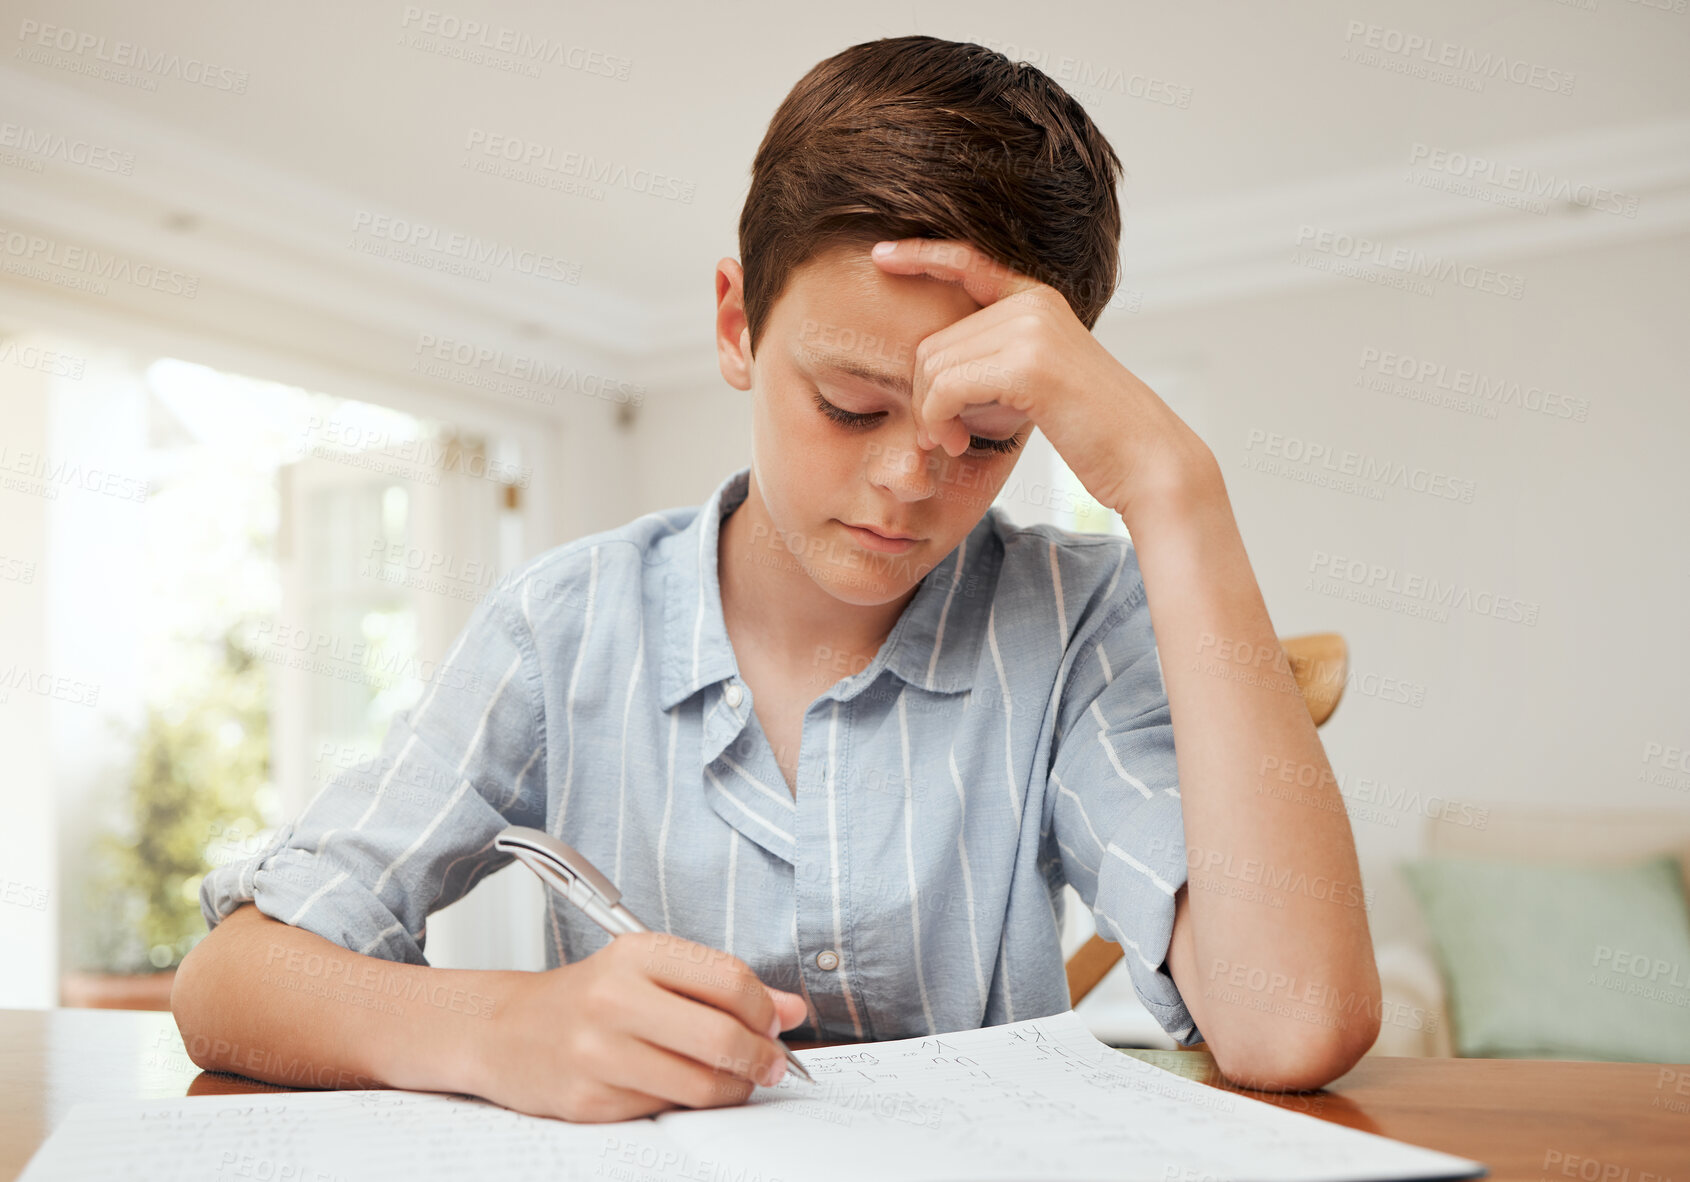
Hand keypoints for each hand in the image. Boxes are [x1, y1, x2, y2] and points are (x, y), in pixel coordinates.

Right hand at [472, 932, 808, 1121]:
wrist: (505, 1030)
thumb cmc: (590, 998)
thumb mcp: (650, 971)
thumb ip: (721, 986)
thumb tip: (791, 1010)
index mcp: (637, 954)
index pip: (729, 979)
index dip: (766, 1008)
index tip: (775, 1023)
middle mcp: (615, 999)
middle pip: (721, 1037)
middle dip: (761, 1057)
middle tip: (771, 1064)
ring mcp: (599, 1053)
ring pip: (701, 1085)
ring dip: (734, 1089)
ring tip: (733, 1080)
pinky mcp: (589, 1100)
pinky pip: (666, 1110)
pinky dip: (687, 1104)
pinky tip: (678, 1087)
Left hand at [868, 238, 1216, 523]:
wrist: (1145, 458)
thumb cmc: (1088, 429)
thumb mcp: (1036, 380)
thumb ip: (992, 358)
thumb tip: (928, 364)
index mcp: (1037, 299)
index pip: (967, 262)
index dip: (921, 254)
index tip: (881, 253)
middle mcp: (1033, 303)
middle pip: (933, 342)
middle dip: (925, 396)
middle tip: (939, 435)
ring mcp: (1031, 329)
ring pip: (933, 367)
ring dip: (930, 415)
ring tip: (951, 442)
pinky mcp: (1028, 365)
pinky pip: (946, 389)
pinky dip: (938, 422)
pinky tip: (956, 443)